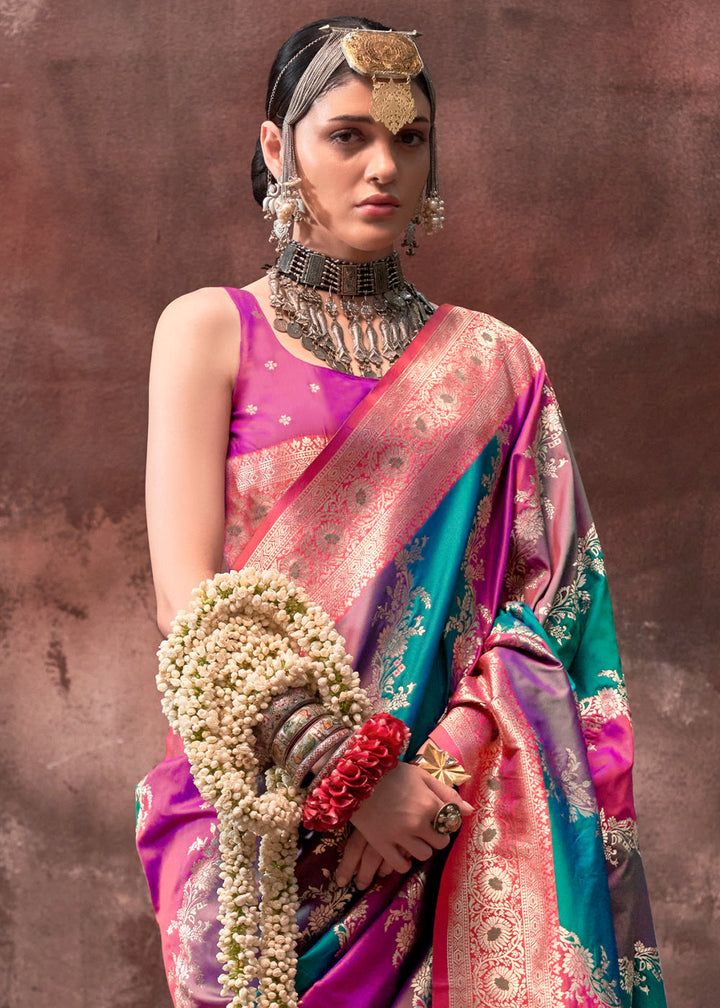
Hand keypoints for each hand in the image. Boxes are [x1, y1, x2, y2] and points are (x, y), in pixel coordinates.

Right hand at [335, 762, 472, 884]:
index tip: (438, 817)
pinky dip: (403, 861)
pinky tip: (400, 849)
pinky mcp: (381, 844)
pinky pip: (401, 866)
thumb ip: (446, 793)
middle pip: (440, 843)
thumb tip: (470, 810)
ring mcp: (399, 835)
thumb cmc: (392, 774)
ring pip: (423, 854)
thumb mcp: (421, 776)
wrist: (356, 776)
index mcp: (429, 803)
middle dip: (436, 836)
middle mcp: (417, 822)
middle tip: (426, 828)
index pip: (452, 823)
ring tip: (412, 836)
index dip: (447, 821)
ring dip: (421, 847)